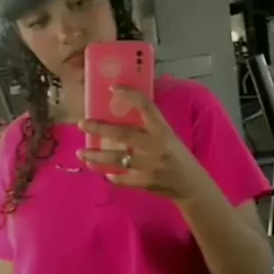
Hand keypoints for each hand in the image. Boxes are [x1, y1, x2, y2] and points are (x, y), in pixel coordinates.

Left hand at [78, 86, 199, 201]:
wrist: (192, 185)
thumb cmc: (178, 156)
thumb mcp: (168, 136)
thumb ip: (149, 126)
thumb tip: (123, 110)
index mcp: (163, 129)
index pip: (147, 106)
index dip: (130, 95)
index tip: (113, 88)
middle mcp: (157, 145)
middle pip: (124, 134)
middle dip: (100, 128)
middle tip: (82, 123)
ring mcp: (151, 165)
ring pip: (117, 158)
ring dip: (97, 156)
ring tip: (81, 153)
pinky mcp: (146, 182)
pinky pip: (122, 178)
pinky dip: (113, 176)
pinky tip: (105, 173)